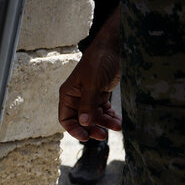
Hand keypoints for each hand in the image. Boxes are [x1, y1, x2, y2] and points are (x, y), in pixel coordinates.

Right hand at [58, 10, 121, 140]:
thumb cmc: (99, 61)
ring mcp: (89, 96)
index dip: (74, 129)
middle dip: (92, 128)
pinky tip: (118, 121)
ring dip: (104, 123)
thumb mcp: (92, 84)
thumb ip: (87, 104)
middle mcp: (77, 97)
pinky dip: (110, 117)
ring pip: (94, 117)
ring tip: (116, 127)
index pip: (66, 118)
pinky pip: (104, 111)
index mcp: (68, 94)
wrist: (115, 47)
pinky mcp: (101, 94)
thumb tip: (84, 123)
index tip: (86, 136)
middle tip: (102, 135)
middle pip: (81, 120)